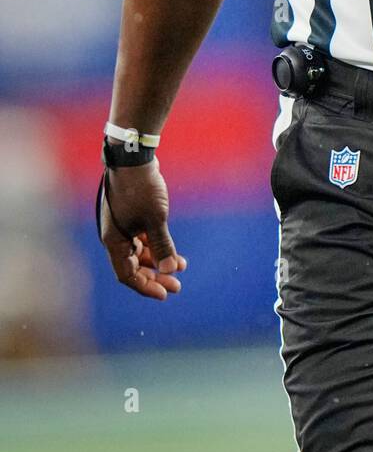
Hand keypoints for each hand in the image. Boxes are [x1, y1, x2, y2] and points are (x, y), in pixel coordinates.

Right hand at [99, 158, 187, 299]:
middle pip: (133, 266)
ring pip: (140, 252)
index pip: (127, 274)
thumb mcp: (155, 218)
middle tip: (176, 285)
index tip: (165, 293)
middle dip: (155, 276)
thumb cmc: (141, 188)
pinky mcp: (131, 216)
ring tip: (181, 267)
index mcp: (113, 241)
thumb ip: (162, 245)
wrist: (134, 157)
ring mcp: (122, 226)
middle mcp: (115, 236)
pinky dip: (157, 246)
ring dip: (158, 260)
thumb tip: (170, 270)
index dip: (146, 286)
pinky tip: (174, 251)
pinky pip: (143, 239)